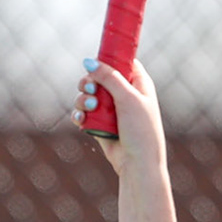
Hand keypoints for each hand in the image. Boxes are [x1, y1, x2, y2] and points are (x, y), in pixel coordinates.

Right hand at [75, 58, 164, 178]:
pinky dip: (80, 115)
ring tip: (88, 108)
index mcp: (138, 84)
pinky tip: (81, 120)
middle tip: (89, 88)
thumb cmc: (141, 130)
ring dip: (83, 99)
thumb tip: (89, 61)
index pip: (122, 61)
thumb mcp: (128, 98)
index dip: (108, 57)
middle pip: (100, 77)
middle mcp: (125, 95)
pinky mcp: (100, 125)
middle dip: (89, 81)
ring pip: (89, 95)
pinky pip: (85, 114)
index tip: (95, 58)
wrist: (138, 164)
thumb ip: (109, 77)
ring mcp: (112, 110)